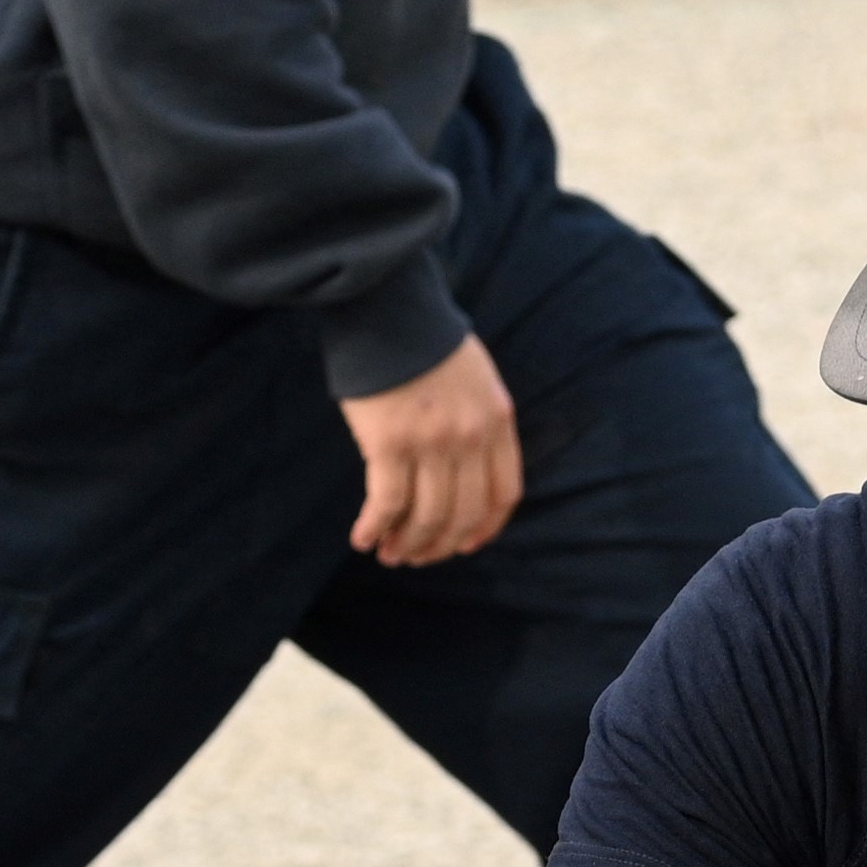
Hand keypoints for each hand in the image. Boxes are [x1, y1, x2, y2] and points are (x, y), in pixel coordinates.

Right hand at [340, 333, 522, 566]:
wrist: (390, 309)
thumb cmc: (426, 342)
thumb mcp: (476, 379)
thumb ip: (479, 423)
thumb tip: (462, 476)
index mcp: (497, 421)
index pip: (503, 494)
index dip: (484, 529)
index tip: (463, 545)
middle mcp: (470, 438)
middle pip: (463, 514)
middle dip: (438, 546)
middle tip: (415, 557)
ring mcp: (432, 443)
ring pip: (426, 517)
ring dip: (406, 544)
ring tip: (389, 554)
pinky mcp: (389, 444)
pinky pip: (387, 504)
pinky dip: (374, 527)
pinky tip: (362, 538)